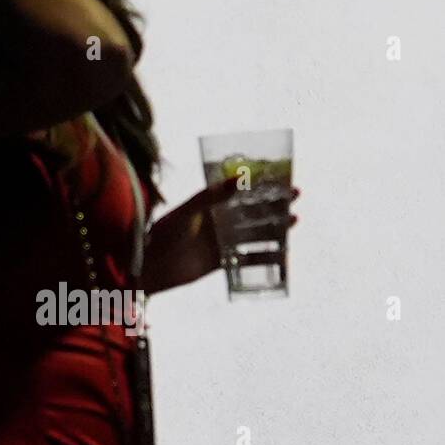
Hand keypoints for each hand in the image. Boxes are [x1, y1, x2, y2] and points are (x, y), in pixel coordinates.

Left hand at [139, 177, 300, 295]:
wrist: (150, 268)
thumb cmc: (163, 235)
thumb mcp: (187, 212)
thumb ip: (211, 196)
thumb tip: (239, 178)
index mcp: (207, 204)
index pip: (238, 190)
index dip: (258, 184)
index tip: (278, 176)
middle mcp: (216, 220)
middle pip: (250, 209)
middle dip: (273, 203)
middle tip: (295, 196)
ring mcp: (220, 241)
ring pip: (254, 232)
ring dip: (274, 226)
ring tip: (294, 219)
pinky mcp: (222, 261)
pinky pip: (248, 258)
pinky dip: (266, 256)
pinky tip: (283, 253)